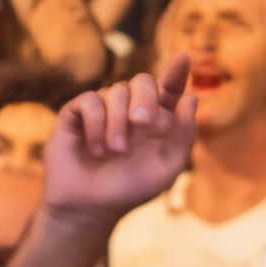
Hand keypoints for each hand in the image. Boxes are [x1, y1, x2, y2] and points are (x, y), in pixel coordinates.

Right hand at [43, 71, 198, 228]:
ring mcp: (101, 111)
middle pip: (142, 81)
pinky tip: (95, 149)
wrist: (88, 208)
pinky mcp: (75, 115)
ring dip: (118, 122)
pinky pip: (89, 101)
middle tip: (142, 123)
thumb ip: (183, 136)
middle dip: (146, 98)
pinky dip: (96, 124)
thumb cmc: (129, 191)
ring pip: (116, 91)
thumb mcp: (167, 168)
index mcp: (155, 121)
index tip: (184, 57)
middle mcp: (129, 111)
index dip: (176, 72)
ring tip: (115, 151)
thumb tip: (191, 98)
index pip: (168, 89)